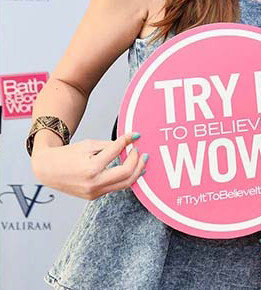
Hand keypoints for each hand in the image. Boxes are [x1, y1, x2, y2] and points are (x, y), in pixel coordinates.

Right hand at [31, 132, 147, 199]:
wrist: (47, 169)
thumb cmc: (68, 154)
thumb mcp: (89, 144)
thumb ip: (111, 145)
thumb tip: (131, 141)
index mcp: (91, 168)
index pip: (117, 152)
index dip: (128, 141)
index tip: (136, 135)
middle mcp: (93, 183)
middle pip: (127, 174)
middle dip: (138, 161)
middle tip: (141, 151)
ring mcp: (93, 192)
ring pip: (124, 184)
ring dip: (136, 172)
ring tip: (142, 161)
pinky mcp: (93, 197)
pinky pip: (115, 187)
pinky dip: (125, 178)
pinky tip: (131, 170)